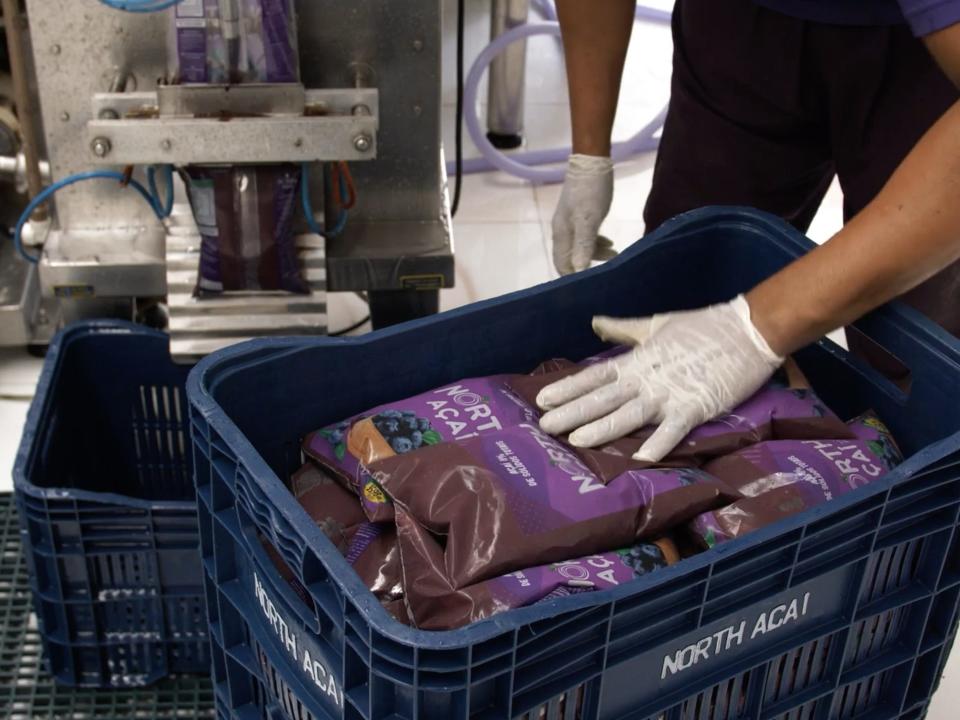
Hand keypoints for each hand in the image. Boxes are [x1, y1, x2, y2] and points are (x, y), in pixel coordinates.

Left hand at [536, 296, 782, 461]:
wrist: (747, 329)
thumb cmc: (702, 326)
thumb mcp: (655, 324)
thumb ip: (623, 329)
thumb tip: (594, 322)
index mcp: (637, 361)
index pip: (595, 377)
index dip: (568, 388)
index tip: (542, 400)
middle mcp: (647, 379)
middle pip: (604, 399)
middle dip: (573, 413)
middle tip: (545, 426)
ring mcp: (670, 394)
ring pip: (629, 415)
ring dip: (603, 429)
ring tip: (577, 442)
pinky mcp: (696, 406)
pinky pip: (673, 429)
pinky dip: (658, 444)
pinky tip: (640, 459)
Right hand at [552, 154, 616, 274]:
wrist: (591, 161)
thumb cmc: (590, 191)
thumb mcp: (588, 220)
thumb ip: (583, 246)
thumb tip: (578, 272)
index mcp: (561, 233)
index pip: (562, 264)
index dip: (574, 277)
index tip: (591, 284)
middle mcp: (562, 230)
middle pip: (571, 257)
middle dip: (588, 266)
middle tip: (609, 270)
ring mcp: (570, 222)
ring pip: (581, 247)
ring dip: (596, 254)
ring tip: (615, 254)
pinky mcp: (580, 215)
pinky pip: (586, 236)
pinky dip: (597, 243)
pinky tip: (610, 243)